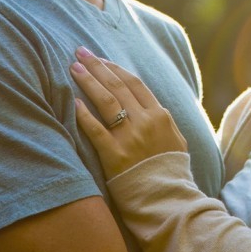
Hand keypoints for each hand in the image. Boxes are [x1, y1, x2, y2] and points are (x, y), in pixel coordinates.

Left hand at [70, 47, 187, 178]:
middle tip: (80, 52)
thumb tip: (152, 107)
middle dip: (98, 66)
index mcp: (161, 115)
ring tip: (74, 67)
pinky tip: (74, 102)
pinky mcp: (114, 154)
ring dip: (88, 81)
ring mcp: (130, 137)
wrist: (168, 199)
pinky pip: (96, 129)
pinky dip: (84, 114)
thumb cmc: (171, 172)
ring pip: (106, 101)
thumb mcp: (177, 140)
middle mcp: (145, 121)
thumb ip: (164, 121)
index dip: (115, 68)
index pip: (135, 83)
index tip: (101, 58)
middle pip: (117, 86)